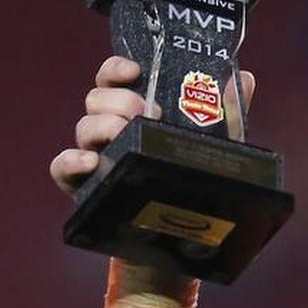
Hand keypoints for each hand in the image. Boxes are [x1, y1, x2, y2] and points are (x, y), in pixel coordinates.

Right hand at [49, 55, 255, 195]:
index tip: (134, 70)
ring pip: (84, 127)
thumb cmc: (190, 183)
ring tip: (124, 135)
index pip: (114, 79)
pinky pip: (61, 168)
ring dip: (102, 126)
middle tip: (143, 111)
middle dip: (118, 100)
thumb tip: (246, 78)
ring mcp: (94, 156)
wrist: (179, 239)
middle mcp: (110, 129)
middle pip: (97, 99)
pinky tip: (90, 162)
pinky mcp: (82, 186)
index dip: (117, 68)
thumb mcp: (211, 147)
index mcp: (133, 112)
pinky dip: (70, 161)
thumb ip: (226, 113)